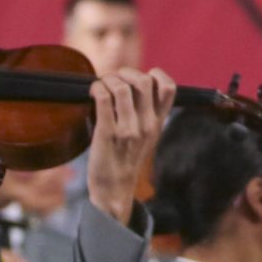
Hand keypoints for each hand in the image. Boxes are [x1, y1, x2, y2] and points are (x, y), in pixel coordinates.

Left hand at [85, 68, 177, 220]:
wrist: (114, 188)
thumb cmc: (125, 158)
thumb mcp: (146, 136)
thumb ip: (146, 113)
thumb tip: (133, 84)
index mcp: (158, 122)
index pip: (169, 87)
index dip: (156, 74)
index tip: (140, 78)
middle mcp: (146, 124)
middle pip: (144, 81)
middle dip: (125, 72)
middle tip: (114, 79)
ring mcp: (128, 129)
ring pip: (122, 88)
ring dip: (108, 80)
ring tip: (101, 86)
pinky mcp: (107, 133)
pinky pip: (103, 99)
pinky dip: (96, 88)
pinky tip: (92, 92)